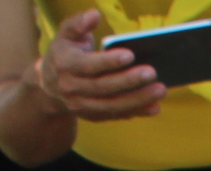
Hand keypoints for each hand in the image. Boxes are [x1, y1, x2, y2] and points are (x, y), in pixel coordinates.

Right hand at [36, 10, 164, 118]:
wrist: (50, 86)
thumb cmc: (65, 53)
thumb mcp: (66, 35)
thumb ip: (79, 23)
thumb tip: (94, 14)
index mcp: (66, 64)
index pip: (89, 65)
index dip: (109, 61)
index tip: (130, 54)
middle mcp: (72, 88)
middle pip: (104, 87)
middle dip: (129, 81)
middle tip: (152, 72)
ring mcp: (83, 105)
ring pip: (113, 105)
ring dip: (138, 100)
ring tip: (161, 90)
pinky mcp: (94, 116)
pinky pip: (117, 115)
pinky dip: (137, 112)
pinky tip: (155, 107)